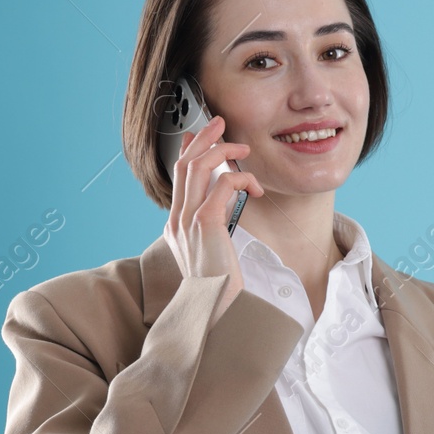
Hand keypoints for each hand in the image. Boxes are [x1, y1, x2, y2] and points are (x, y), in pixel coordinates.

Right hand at [163, 116, 263, 320]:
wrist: (216, 310)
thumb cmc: (222, 285)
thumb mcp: (214, 251)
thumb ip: (214, 225)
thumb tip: (221, 203)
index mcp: (176, 225)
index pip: (178, 177)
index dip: (189, 149)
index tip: (201, 133)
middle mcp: (176, 220)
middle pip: (184, 164)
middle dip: (204, 138)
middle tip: (223, 123)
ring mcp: (187, 221)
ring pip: (198, 167)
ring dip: (223, 151)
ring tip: (244, 149)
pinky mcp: (205, 224)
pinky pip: (223, 185)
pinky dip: (241, 178)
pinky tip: (257, 187)